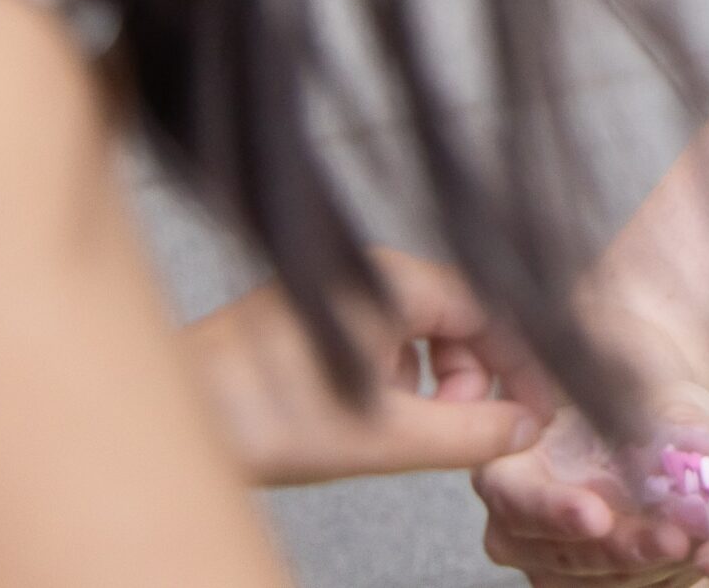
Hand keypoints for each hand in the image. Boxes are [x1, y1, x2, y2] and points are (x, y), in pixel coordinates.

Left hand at [186, 249, 556, 487]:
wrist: (169, 422)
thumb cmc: (262, 417)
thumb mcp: (387, 437)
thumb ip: (470, 433)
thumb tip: (525, 428)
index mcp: (394, 282)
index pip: (493, 310)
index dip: (525, 364)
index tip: (539, 410)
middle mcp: (367, 272)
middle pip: (459, 316)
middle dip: (475, 377)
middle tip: (465, 430)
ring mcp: (334, 290)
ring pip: (419, 329)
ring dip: (434, 382)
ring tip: (410, 429)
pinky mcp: (308, 314)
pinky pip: (380, 336)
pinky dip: (394, 377)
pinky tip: (371, 415)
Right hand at [475, 387, 708, 584]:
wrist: (656, 419)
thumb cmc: (636, 395)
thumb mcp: (648, 389)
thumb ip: (659, 418)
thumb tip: (685, 452)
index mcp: (508, 466)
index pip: (516, 499)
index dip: (554, 511)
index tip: (596, 515)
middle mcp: (518, 524)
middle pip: (561, 552)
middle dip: (620, 548)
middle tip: (672, 539)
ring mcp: (551, 561)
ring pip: (598, 582)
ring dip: (651, 566)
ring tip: (698, 537)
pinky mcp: (590, 584)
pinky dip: (664, 575)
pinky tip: (696, 549)